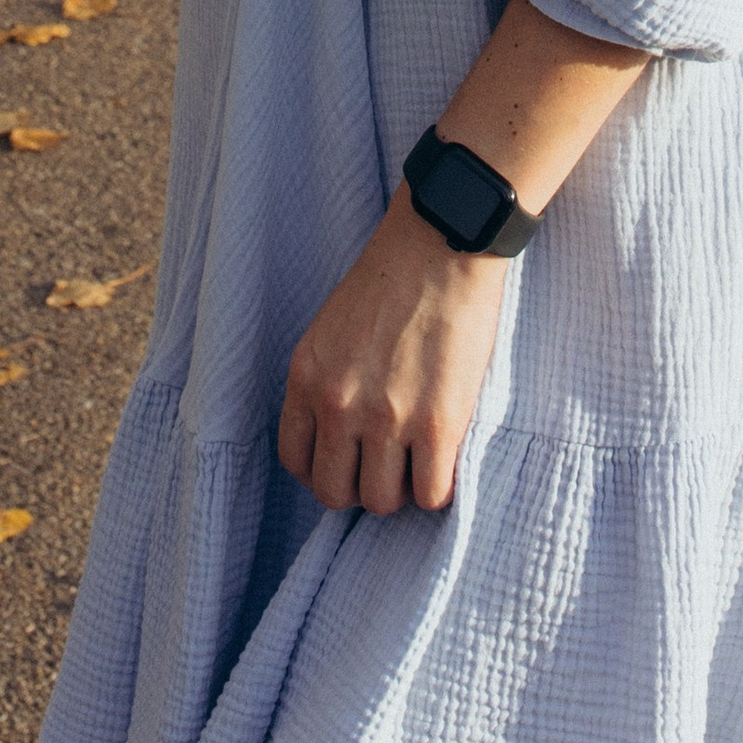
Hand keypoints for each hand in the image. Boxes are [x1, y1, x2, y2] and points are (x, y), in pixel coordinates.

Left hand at [278, 192, 508, 513]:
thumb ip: (328, 382)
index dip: (325, 468)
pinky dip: (439, 488)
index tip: (350, 459)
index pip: (296, 461)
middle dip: (360, 485)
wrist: (442, 240)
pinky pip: (431, 495)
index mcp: (306, 376)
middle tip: (386, 462)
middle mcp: (338, 404)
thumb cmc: (393, 277)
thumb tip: (341, 440)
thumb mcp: (332, 329)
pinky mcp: (438, 424)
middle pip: (334, 493)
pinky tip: (446, 459)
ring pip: (381, 501)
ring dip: (401, 489)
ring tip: (419, 458)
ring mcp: (387, 417)